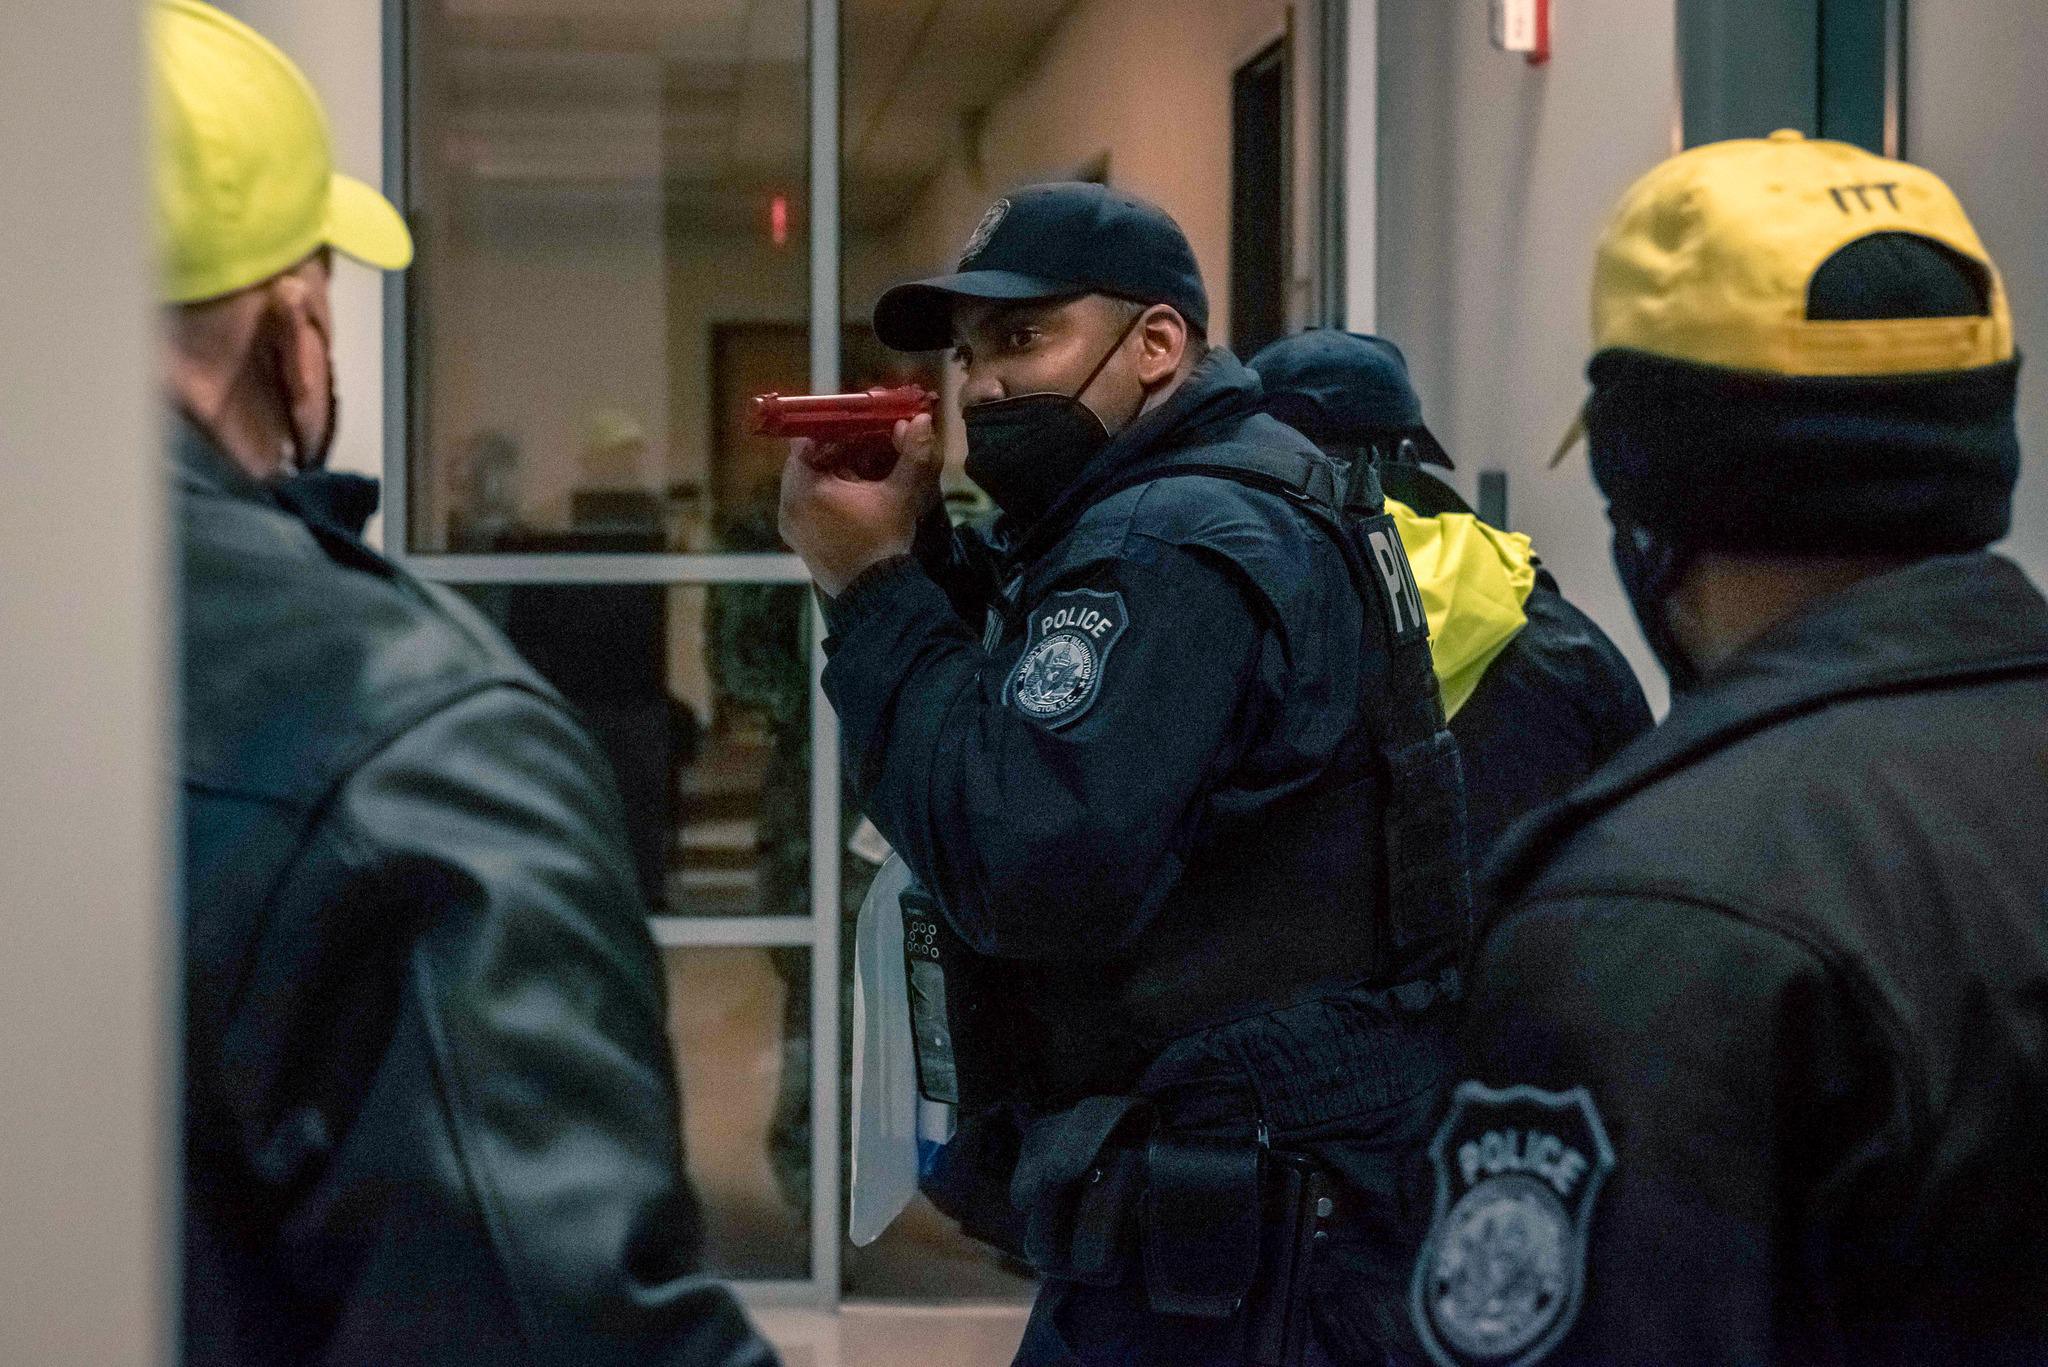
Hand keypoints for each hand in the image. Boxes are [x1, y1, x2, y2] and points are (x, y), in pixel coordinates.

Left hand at [779, 413, 940, 597]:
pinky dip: (828, 494)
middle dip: (838, 450)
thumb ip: (911, 453)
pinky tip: (856, 498)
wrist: (877, 596)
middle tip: (866, 446)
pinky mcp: (799, 540)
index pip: (808, 440)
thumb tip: (921, 419)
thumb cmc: (883, 541)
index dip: (835, 429)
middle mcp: (788, 505)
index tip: (860, 427)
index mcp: (803, 488)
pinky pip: (808, 504)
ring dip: (834, 472)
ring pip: (808, 482)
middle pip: (808, 461)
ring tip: (865, 473)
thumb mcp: (900, 494)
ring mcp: (791, 525)